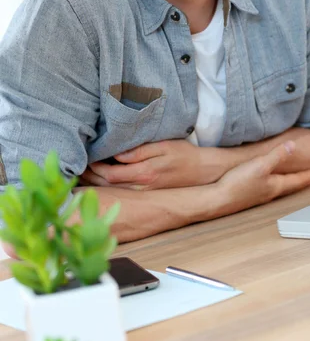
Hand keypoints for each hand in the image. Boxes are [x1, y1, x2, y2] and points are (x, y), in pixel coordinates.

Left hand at [79, 140, 224, 189]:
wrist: (203, 172)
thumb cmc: (184, 155)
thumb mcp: (164, 146)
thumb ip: (140, 151)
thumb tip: (118, 154)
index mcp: (144, 173)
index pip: (110, 174)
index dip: (94, 168)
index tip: (83, 159)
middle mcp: (142, 187)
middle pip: (108, 185)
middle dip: (90, 178)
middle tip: (75, 169)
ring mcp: (144, 192)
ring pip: (114, 191)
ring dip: (97, 184)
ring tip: (82, 176)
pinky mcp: (147, 193)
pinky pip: (123, 192)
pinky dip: (109, 187)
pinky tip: (102, 181)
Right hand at [216, 141, 309, 211]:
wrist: (219, 199)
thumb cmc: (239, 182)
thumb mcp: (260, 164)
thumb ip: (277, 155)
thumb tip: (293, 146)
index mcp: (275, 185)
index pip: (295, 180)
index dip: (306, 175)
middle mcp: (269, 192)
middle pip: (289, 187)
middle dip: (299, 182)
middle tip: (308, 180)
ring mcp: (258, 196)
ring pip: (278, 189)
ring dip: (287, 184)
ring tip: (291, 181)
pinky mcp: (248, 196)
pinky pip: (267, 190)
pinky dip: (274, 185)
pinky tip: (266, 184)